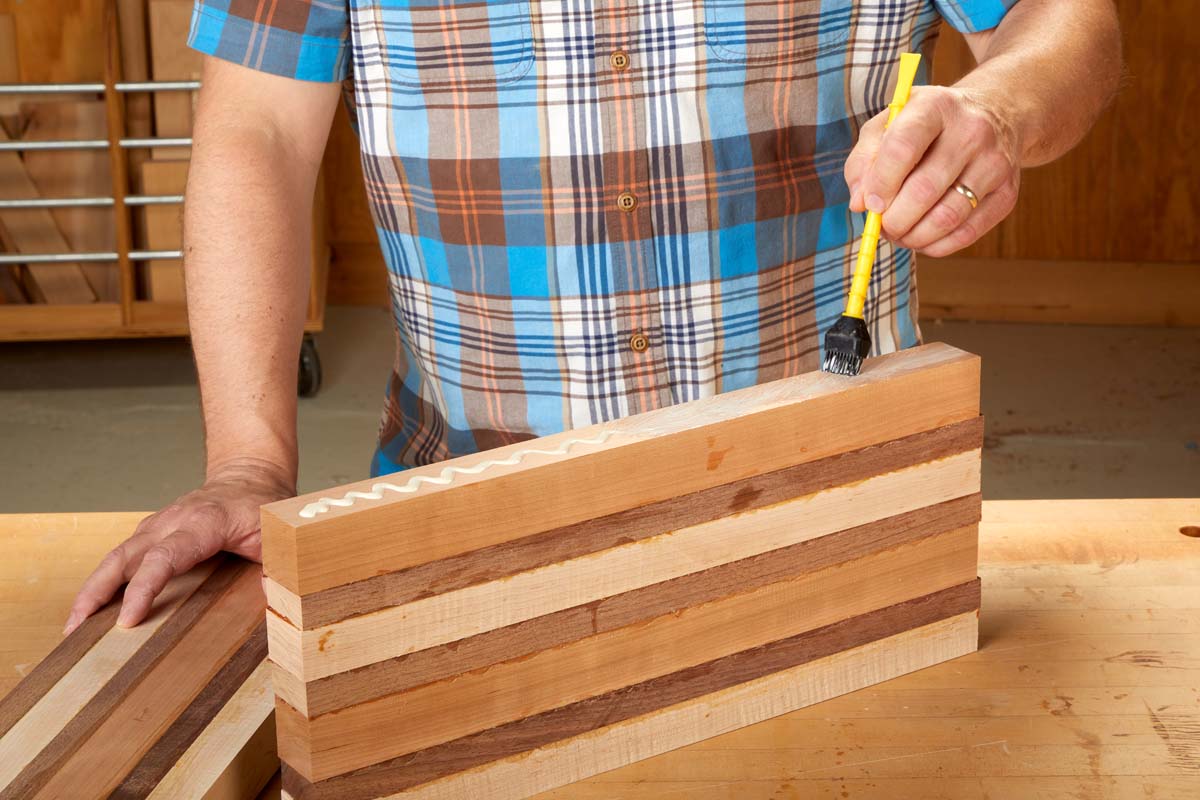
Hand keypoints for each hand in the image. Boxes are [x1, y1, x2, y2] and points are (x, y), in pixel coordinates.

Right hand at [64, 459, 294, 633]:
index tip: (127, 619)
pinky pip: (123, 557)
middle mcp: (173, 521)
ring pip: (116, 556)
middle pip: (125, 556)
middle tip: (76, 630)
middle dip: (96, 592)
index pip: (165, 556)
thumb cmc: (265, 505)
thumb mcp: (282, 533)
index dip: (144, 587)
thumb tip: (273, 599)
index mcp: (204, 523)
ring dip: (91, 589)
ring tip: (73, 628)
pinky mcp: (152, 533)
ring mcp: (158, 525)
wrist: (250, 475)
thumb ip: (279, 565)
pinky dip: (104, 581)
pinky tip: (94, 608)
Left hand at [844, 85, 1021, 256]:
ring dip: (913, 237)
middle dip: (894, 219)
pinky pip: (967, 233)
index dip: (881, 183)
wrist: (994, 114)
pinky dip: (936, 245)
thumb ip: (864, 161)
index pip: (903, 147)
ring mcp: (995, 163)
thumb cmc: (926, 126)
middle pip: (925, 190)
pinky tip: (922, 238)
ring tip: (899, 233)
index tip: (869, 205)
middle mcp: (972, 131)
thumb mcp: (889, 125)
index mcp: (935, 107)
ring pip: (947, 217)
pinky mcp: (1007, 193)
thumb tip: (859, 204)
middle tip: (882, 226)